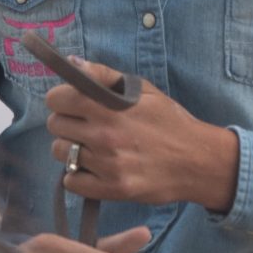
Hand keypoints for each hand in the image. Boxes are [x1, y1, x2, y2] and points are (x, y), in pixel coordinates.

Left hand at [46, 58, 239, 213]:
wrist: (197, 160)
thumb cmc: (170, 121)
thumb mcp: (143, 90)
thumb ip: (104, 75)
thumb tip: (72, 63)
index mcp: (109, 107)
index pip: (57, 99)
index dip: (62, 98)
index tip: (72, 102)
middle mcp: (104, 136)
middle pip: (55, 126)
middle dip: (67, 122)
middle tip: (86, 125)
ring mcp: (106, 165)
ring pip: (61, 153)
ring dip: (72, 148)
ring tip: (93, 147)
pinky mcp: (110, 189)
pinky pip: (71, 182)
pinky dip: (78, 175)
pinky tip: (95, 167)